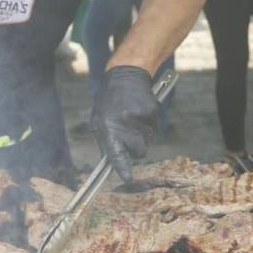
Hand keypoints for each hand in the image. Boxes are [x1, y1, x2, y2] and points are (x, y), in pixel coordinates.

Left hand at [91, 66, 156, 181]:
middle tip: (128, 136)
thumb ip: (105, 142)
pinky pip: (153, 129)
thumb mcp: (99, 119)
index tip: (127, 178)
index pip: (116, 153)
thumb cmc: (109, 100)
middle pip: (138, 152)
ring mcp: (140, 117)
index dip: (122, 168)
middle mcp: (124, 123)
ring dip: (141, 136)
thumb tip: (110, 164)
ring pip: (147, 141)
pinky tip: (139, 113)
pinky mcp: (152, 112)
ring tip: (132, 119)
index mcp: (108, 126)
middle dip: (135, 149)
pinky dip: (147, 125)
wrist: (126, 74)